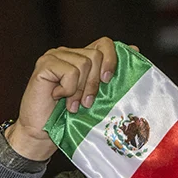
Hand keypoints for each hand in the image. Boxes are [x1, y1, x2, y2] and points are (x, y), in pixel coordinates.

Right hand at [5, 37, 136, 160]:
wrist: (42, 133)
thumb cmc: (69, 118)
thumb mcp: (97, 96)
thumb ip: (111, 74)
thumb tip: (135, 49)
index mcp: (82, 58)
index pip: (104, 43)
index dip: (112, 59)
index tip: (109, 81)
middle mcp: (68, 53)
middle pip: (96, 56)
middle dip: (94, 83)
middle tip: (85, 102)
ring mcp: (55, 56)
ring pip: (84, 63)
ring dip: (80, 89)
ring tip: (71, 104)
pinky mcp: (45, 64)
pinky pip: (70, 71)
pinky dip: (68, 89)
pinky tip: (58, 97)